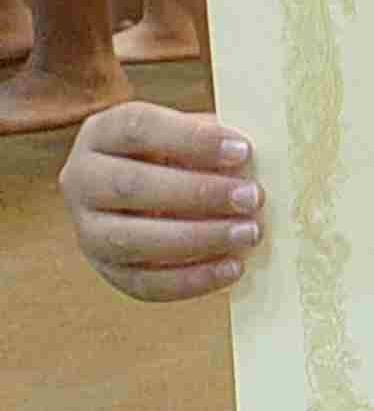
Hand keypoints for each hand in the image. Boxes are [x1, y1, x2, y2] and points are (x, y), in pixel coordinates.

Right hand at [62, 104, 265, 301]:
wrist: (155, 190)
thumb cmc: (185, 155)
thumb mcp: (196, 135)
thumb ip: (218, 143)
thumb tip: (254, 164)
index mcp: (103, 133)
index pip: (137, 128)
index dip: (192, 139)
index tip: (243, 150)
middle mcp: (82, 179)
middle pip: (130, 185)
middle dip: (198, 193)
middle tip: (252, 197)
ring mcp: (87, 229)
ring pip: (131, 239)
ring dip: (197, 238)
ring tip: (249, 233)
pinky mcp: (106, 269)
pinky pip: (144, 283)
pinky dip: (192, 279)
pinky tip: (234, 267)